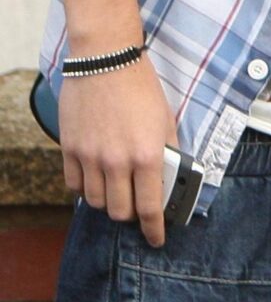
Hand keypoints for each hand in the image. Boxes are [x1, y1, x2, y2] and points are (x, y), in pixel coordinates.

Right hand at [58, 54, 178, 246]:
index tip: (156, 239)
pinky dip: (85, 189)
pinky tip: (95, 181)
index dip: (154, 230)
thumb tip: (169, 178)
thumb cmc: (141, 88)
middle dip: (130, 216)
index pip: (150, 208)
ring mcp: (90, 157)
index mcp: (147, 156)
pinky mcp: (70, 149)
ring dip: (107, 202)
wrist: (106, 62)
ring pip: (95, 202)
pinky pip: (74, 185)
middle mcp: (117, 162)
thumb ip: (167, 153)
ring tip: (117, 191)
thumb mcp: (166, 121)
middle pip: (119, 211)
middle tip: (136, 208)